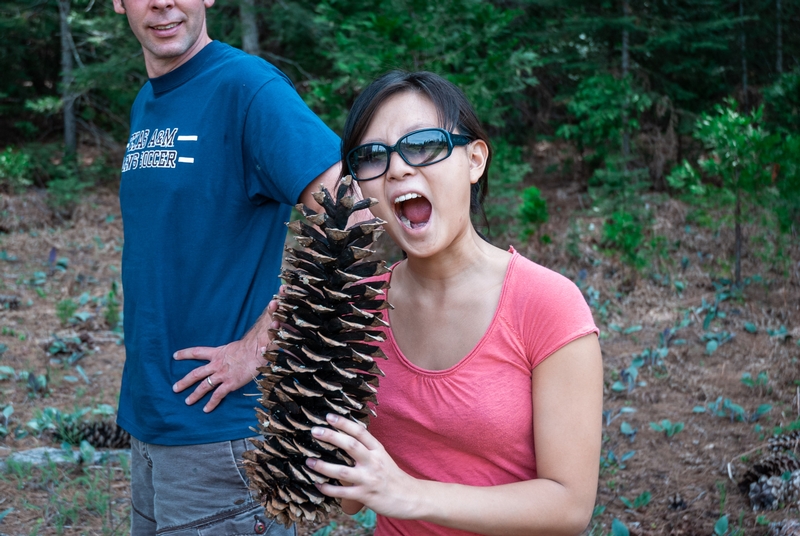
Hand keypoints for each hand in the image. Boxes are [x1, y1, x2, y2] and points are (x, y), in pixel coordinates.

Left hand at [172, 298, 281, 411]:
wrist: (260, 352)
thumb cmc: (257, 344)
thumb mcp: (248, 337)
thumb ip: (251, 325)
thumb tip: (270, 303)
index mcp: (219, 352)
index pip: (197, 352)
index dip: (185, 354)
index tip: (174, 356)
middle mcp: (217, 364)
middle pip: (196, 373)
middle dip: (184, 381)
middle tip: (174, 388)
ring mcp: (222, 375)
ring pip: (203, 386)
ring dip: (194, 395)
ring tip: (187, 402)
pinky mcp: (229, 384)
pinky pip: (217, 395)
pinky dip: (211, 403)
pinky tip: (206, 410)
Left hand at [306, 414, 420, 519]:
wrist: (410, 498)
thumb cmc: (392, 476)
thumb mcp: (383, 457)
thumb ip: (367, 448)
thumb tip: (346, 437)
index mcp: (378, 450)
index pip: (360, 432)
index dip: (344, 423)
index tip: (329, 416)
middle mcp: (374, 462)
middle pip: (351, 446)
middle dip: (331, 436)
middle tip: (315, 430)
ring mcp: (369, 479)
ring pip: (343, 471)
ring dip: (323, 466)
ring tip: (309, 461)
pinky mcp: (365, 496)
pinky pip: (343, 492)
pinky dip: (328, 489)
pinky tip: (317, 485)